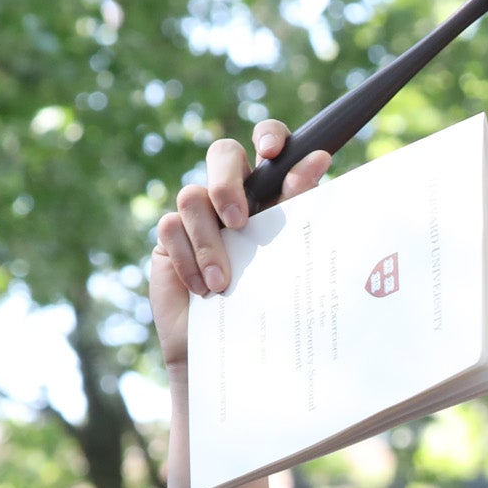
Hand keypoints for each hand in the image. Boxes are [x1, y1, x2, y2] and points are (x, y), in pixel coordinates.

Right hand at [148, 120, 332, 368]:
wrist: (231, 352)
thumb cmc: (269, 301)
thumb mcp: (287, 251)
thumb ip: (296, 205)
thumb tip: (317, 158)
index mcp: (271, 192)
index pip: (268, 142)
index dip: (268, 134)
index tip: (273, 152)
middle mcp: (233, 195)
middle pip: (222, 153)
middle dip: (227, 182)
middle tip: (239, 221)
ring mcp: (198, 214)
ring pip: (192, 196)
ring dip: (210, 242)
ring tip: (224, 282)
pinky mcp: (169, 237)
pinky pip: (170, 227)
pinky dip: (189, 259)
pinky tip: (203, 290)